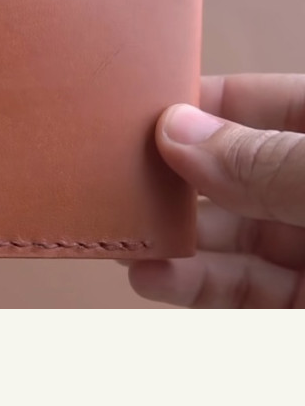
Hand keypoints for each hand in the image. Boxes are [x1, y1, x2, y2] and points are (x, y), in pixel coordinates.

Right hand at [128, 74, 304, 306]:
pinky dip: (197, 284)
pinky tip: (153, 276)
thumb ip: (265, 161)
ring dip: (174, 236)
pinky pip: (245, 289)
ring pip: (232, 234)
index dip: (204, 103)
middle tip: (118, 176)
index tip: (141, 109)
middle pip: (236, 171)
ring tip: (123, 233)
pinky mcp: (303, 303)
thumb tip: (179, 131)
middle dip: (176, 176)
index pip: (264, 103)